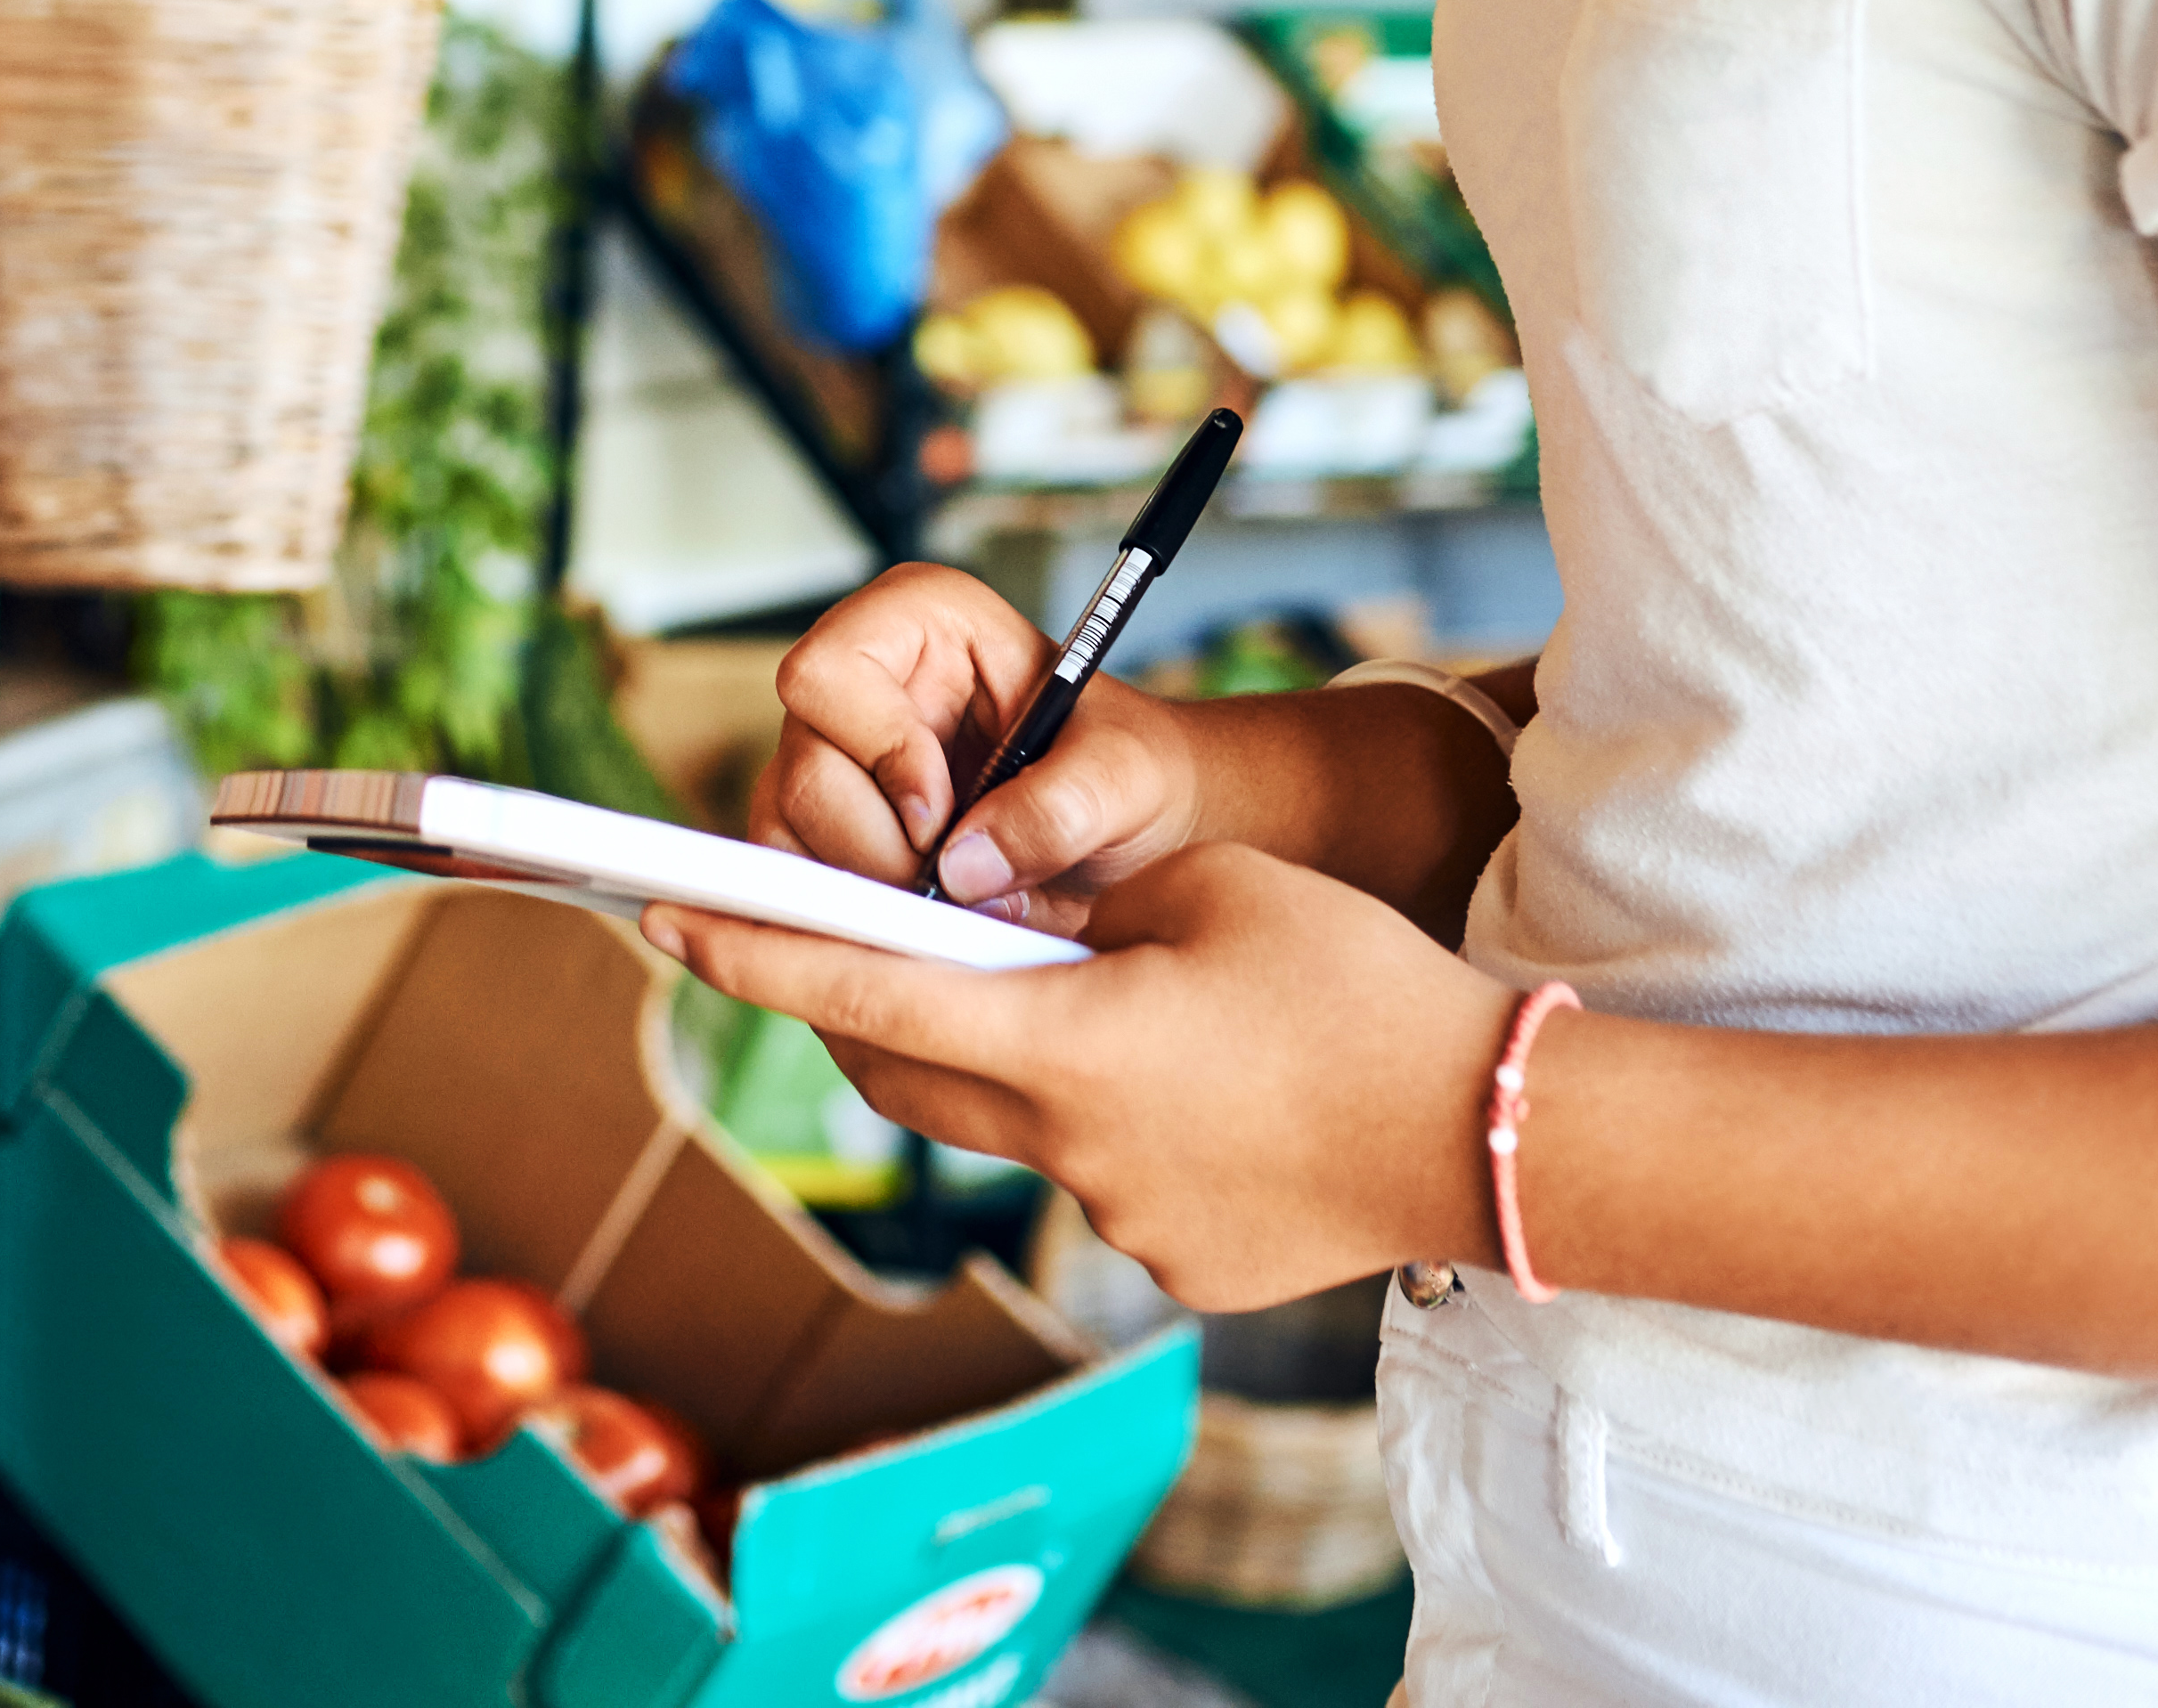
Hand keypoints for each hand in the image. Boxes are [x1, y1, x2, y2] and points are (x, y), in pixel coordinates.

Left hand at [655, 848, 1517, 1317]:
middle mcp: (1071, 1147)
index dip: (754, 951)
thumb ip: (1082, 907)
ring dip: (1025, 1063)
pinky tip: (1216, 1092)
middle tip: (861, 946)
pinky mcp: (1183, 1267)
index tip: (663, 915)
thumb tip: (1014, 925)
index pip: (865, 991)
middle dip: (871, 1008)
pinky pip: (1109, 1180)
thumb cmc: (1357, 985)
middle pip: (914, 1075)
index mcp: (1066, 1040)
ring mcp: (1123, 1221)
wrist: (1494, 1133)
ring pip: (1018, 1127)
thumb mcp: (1206, 890)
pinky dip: (1120, 1124)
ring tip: (1132, 1008)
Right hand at [764, 564, 1196, 922]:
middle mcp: (858, 686)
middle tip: (961, 884)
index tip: (942, 814)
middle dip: (882, 847)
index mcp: (918, 623)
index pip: (827, 671)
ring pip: (785, 834)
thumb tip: (962, 867)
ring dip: (871, 890)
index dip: (877, 749)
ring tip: (961, 903)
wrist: (1137, 833)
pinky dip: (853, 917)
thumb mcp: (1125, 775)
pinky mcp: (822, 831)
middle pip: (802, 770)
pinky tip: (928, 918)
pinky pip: (792, 881)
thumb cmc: (1129, 771)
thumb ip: (1058, 808)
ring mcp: (831, 760)